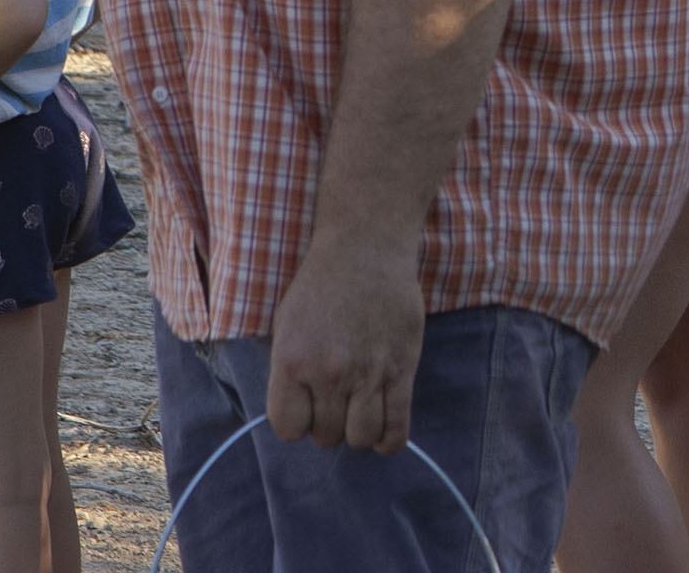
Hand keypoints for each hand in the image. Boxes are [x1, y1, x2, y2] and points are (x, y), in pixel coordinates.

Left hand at [266, 236, 427, 453]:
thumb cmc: (321, 285)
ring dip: (357, 431)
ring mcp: (369, 374)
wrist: (366, 248)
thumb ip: (289, 372)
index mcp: (293, 361)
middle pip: (325, 436)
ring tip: (358, 409)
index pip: (287, 428)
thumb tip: (299, 415)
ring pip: (361, 439)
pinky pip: (397, 429)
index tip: (304, 405)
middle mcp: (329, 373)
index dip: (296, 421)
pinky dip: (388, 440)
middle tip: (334, 399)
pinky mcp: (402, 370)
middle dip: (327, 424)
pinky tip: (383, 429)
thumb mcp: (286, 325)